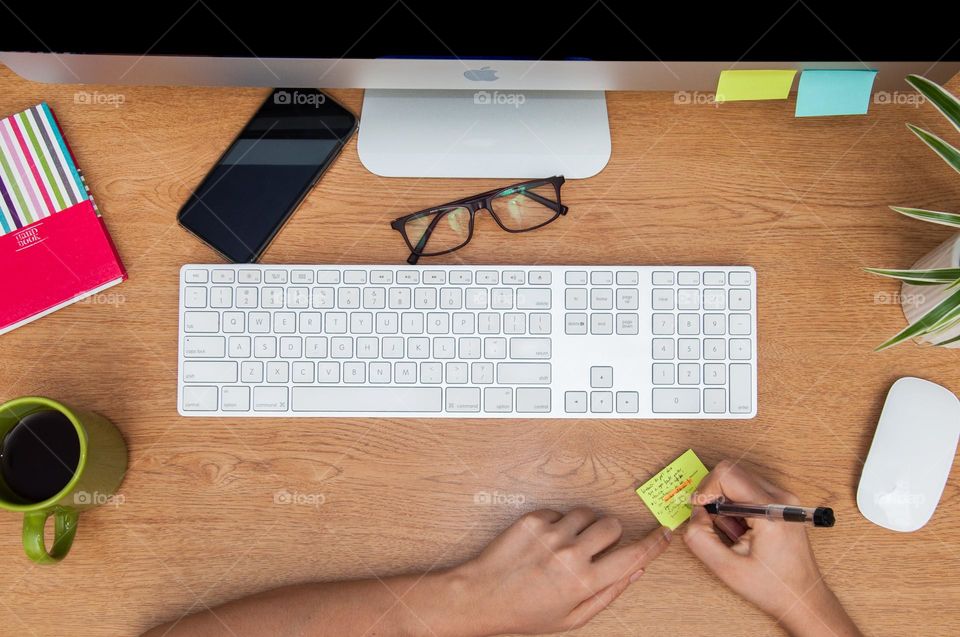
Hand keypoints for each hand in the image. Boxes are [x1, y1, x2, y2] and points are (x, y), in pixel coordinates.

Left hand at [454, 508, 670, 634]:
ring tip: (564, 546)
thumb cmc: (525, 612)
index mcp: (585, 582)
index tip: (665, 532)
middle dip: (609, 535)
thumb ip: (608, 593)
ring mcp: (551, 534)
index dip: (654, 543)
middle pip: (613, 526)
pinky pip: (559, 512)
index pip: (633, 555)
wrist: (480, 596)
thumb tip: (635, 569)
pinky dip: (556, 524)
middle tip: (592, 549)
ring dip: (583, 526)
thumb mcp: (572, 617)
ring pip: (587, 514)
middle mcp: (571, 554)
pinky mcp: (533, 519)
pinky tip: (542, 544)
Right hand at [683, 461, 860, 636]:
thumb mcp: (727, 569)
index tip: (701, 512)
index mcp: (770, 510)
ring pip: (739, 480)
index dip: (705, 490)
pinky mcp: (783, 503)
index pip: (727, 474)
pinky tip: (742, 530)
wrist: (803, 599)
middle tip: (714, 523)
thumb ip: (700, 539)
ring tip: (733, 531)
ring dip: (725, 502)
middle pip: (732, 472)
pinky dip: (736, 506)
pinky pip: (749, 490)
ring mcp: (784, 499)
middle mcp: (781, 497)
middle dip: (714, 495)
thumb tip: (694, 514)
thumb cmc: (773, 588)